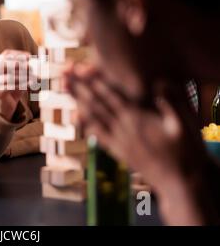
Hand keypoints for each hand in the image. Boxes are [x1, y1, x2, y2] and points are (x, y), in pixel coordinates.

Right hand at [0, 50, 29, 120]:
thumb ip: (25, 65)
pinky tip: (28, 85)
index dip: (18, 55)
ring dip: (22, 77)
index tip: (29, 57)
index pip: (6, 54)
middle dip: (19, 65)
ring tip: (32, 78)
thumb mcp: (20, 73)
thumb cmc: (14, 84)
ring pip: (9, 77)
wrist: (6, 103)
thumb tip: (32, 59)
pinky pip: (10, 87)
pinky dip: (20, 85)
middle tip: (30, 67)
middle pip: (5, 63)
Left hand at [63, 62, 216, 223]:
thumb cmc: (185, 152)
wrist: (179, 182)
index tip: (81, 68)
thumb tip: (160, 83)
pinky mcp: (118, 151)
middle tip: (64, 72)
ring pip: (93, 116)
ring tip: (65, 87)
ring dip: (77, 100)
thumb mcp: (183, 126)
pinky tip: (76, 115)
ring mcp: (118, 140)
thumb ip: (171, 103)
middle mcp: (123, 127)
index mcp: (137, 118)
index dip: (95, 80)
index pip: (111, 95)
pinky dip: (86, 124)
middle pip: (96, 103)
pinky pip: (98, 135)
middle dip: (79, 86)